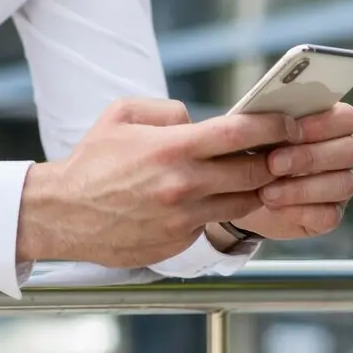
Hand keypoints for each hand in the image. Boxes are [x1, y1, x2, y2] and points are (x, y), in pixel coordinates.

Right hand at [16, 98, 300, 267]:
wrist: (63, 213)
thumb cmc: (92, 161)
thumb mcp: (121, 115)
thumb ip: (166, 110)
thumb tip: (196, 119)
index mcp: (172, 148)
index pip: (240, 134)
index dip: (272, 125)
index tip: (289, 121)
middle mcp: (184, 185)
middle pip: (255, 172)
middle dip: (274, 159)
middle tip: (282, 149)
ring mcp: (184, 217)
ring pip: (243, 202)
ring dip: (256, 188)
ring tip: (255, 174)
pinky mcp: (179, 241)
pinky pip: (215, 223)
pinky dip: (221, 209)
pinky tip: (215, 197)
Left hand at [229, 103, 352, 239]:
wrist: (238, 192)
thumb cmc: (252, 152)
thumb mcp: (254, 132)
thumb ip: (267, 121)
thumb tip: (267, 120)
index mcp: (328, 124)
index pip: (346, 118)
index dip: (323, 123)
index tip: (290, 130)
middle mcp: (342, 154)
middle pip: (350, 151)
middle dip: (309, 157)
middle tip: (273, 163)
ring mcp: (341, 185)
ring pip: (343, 184)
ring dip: (302, 188)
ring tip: (267, 191)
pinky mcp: (331, 215)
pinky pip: (330, 215)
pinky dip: (300, 211)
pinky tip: (275, 206)